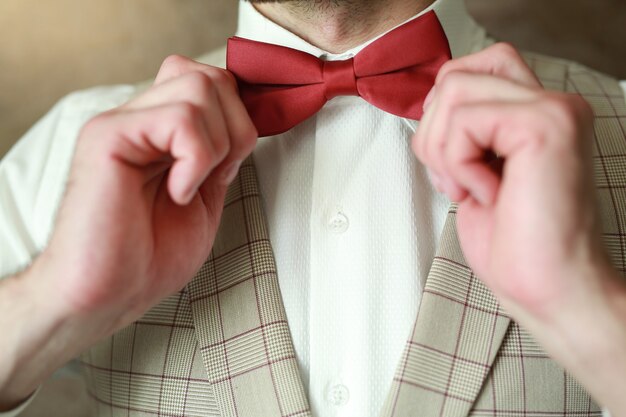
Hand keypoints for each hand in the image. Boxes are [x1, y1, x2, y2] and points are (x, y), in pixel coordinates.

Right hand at [40, 55, 256, 329]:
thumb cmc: (150, 257)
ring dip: (216, 146)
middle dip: (236, 129)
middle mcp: (141, 118)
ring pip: (200, 88)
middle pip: (212, 78)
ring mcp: (123, 122)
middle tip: (217, 175)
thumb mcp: (206, 197)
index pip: (213, 81)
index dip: (239, 117)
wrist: (109, 295)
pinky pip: (181, 119)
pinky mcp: (109, 135)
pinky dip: (196, 161)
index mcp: (162, 131)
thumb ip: (220, 154)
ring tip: (190, 187)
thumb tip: (246, 121)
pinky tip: (177, 192)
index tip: (232, 164)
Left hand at [413, 43, 625, 414]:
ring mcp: (551, 110)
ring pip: (453, 89)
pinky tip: (488, 193)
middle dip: (433, 131)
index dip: (440, 110)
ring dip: (443, 150)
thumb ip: (463, 131)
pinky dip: (458, 164)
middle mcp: (550, 104)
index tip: (447, 159)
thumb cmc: (516, 245)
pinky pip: (464, 121)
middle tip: (455, 178)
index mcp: (534, 115)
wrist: (548, 288)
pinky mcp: (543, 125)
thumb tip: (426, 107)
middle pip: (455, 74)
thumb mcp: (474, 173)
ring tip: (473, 188)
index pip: (471, 69)